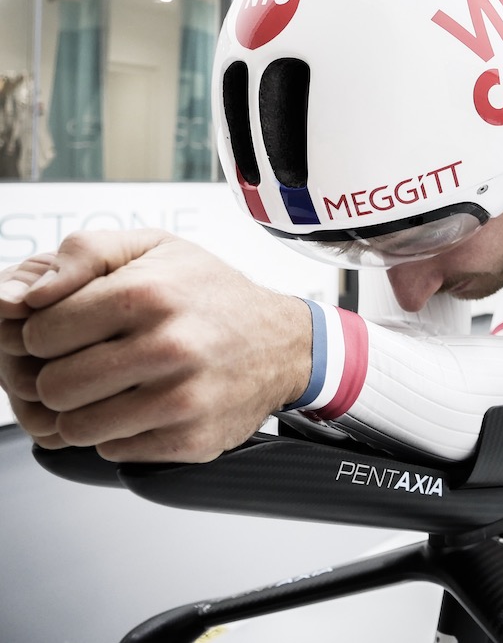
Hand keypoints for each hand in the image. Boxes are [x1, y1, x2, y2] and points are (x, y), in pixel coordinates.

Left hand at [0, 230, 312, 462]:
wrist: (282, 342)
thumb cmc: (211, 294)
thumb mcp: (152, 247)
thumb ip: (81, 254)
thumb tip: (22, 296)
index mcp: (148, 294)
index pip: (39, 334)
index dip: (43, 335)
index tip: (67, 333)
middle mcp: (168, 347)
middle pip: (51, 386)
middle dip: (58, 375)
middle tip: (87, 362)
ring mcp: (181, 399)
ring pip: (74, 428)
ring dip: (83, 410)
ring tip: (112, 386)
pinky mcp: (190, 440)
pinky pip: (112, 451)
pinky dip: (118, 432)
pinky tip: (144, 404)